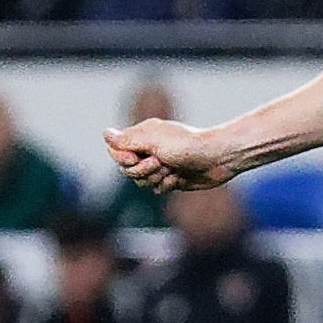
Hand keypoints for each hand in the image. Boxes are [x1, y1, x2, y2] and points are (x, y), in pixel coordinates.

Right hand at [106, 119, 243, 193]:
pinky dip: (167, 184)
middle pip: (127, 169)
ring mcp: (160, 166)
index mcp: (142, 137)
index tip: (135, 157)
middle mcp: (149, 151)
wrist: (217, 158)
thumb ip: (126, 140)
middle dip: (143, 170)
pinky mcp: (171, 179)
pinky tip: (179, 177)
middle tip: (161, 162)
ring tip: (172, 169)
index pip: (115, 151)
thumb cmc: (186, 145)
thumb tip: (105, 133)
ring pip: (141, 182)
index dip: (122, 158)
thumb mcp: (152, 140)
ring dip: (156, 178)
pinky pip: (157, 188)